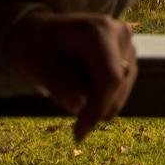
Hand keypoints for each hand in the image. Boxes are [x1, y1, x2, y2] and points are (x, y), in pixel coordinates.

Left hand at [2, 10, 137, 141]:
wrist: (40, 32)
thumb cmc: (35, 48)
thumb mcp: (37, 65)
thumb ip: (58, 85)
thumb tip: (79, 107)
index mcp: (97, 31)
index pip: (109, 77)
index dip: (98, 108)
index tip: (79, 133)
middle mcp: (119, 33)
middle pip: (120, 84)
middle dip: (97, 108)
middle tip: (72, 119)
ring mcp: (127, 42)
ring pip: (123, 87)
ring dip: (100, 101)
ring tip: (73, 91)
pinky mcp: (128, 53)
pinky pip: (123, 84)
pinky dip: (104, 95)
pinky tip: (84, 88)